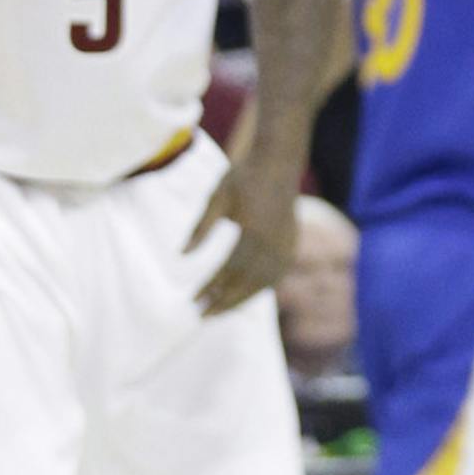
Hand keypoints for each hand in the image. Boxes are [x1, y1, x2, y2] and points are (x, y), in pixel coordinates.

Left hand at [187, 148, 300, 316]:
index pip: (229, 270)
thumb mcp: (217, 196)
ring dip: (242, 299)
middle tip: (203, 315)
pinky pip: (277, 274)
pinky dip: (260, 287)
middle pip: (248, 283)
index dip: (210, 288)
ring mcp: (287, 243)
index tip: (193, 301)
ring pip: (264, 282)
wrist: (279, 159)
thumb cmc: (244, 175)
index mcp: (253, 232)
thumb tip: (181, 256)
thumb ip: (200, 228)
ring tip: (221, 309)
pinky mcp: (292, 241)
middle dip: (224, 302)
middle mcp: (274, 242)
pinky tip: (246, 293)